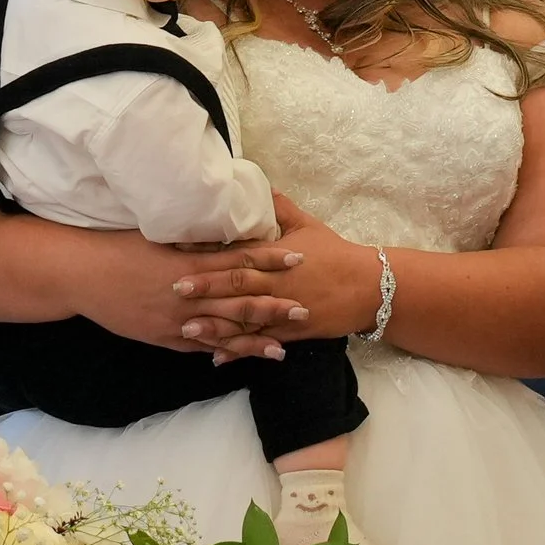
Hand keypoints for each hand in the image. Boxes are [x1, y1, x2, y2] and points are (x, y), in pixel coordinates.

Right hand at [68, 227, 307, 359]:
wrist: (82, 274)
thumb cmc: (119, 247)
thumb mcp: (159, 235)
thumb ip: (193, 237)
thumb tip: (224, 228)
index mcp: (189, 263)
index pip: (239, 260)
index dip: (271, 260)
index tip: (298, 257)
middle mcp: (188, 294)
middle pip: (239, 301)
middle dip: (273, 306)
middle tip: (305, 310)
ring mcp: (176, 320)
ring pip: (223, 331)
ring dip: (254, 340)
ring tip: (282, 348)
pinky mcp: (163, 337)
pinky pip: (198, 347)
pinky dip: (220, 352)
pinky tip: (238, 358)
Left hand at [172, 196, 375, 354]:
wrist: (369, 287)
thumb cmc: (336, 253)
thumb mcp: (307, 225)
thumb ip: (280, 208)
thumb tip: (260, 185)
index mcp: (277, 255)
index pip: (238, 251)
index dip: (210, 251)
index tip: (182, 250)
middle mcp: (277, 282)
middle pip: (237, 284)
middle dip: (206, 287)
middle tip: (175, 289)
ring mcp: (283, 309)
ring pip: (245, 318)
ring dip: (216, 325)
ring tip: (186, 329)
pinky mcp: (291, 332)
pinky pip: (261, 343)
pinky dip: (240, 351)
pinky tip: (217, 358)